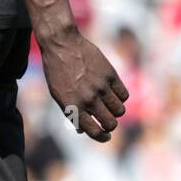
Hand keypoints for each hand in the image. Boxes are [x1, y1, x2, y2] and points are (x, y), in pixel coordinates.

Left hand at [41, 28, 128, 142]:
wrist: (61, 44)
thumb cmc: (57, 71)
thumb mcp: (58, 95)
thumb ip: (72, 113)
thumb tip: (83, 129)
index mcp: (73, 107)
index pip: (94, 131)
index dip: (102, 137)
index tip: (105, 136)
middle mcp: (88, 99)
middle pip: (111, 123)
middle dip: (110, 125)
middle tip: (107, 120)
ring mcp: (101, 87)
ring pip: (120, 110)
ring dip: (116, 111)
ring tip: (109, 105)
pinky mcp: (110, 74)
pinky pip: (124, 94)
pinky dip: (121, 97)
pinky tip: (113, 93)